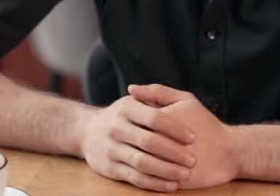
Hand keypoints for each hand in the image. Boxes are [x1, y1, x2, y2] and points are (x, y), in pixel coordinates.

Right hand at [79, 94, 197, 191]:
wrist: (86, 131)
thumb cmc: (121, 116)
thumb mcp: (133, 100)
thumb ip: (155, 95)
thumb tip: (173, 101)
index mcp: (126, 108)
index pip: (154, 118)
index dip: (175, 128)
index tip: (193, 137)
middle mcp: (116, 128)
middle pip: (149, 142)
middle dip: (173, 152)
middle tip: (193, 160)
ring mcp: (111, 149)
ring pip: (142, 163)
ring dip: (166, 170)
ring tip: (185, 174)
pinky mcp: (110, 169)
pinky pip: (135, 178)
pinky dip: (155, 183)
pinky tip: (171, 185)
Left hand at [127, 84, 238, 189]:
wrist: (229, 151)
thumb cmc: (205, 122)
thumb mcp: (185, 100)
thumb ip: (156, 92)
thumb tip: (130, 89)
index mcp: (161, 118)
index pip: (132, 121)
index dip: (129, 124)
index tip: (133, 125)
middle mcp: (160, 140)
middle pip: (133, 142)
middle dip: (130, 142)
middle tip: (131, 142)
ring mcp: (165, 162)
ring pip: (138, 162)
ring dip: (135, 159)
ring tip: (137, 155)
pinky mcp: (170, 179)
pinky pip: (149, 179)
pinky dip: (144, 175)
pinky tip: (146, 170)